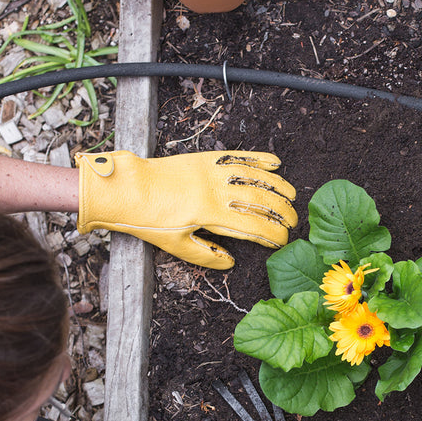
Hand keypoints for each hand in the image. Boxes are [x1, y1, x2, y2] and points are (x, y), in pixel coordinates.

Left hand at [75, 149, 296, 269]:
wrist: (128, 189)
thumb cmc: (149, 220)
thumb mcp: (176, 247)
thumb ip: (206, 256)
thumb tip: (231, 263)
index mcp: (210, 214)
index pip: (253, 225)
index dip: (273, 234)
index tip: (282, 241)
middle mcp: (216, 190)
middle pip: (261, 200)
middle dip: (282, 212)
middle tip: (293, 222)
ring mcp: (213, 172)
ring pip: (256, 177)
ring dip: (278, 186)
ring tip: (292, 196)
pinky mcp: (207, 159)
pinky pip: (239, 157)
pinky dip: (259, 159)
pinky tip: (275, 163)